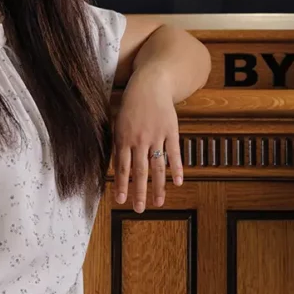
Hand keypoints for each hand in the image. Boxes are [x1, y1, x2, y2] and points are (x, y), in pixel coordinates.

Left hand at [112, 74, 184, 211]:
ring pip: (157, 166)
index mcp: (124, 139)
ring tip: (159, 202)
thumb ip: (119, 145)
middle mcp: (140, 140)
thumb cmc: (131, 105)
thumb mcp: (118, 123)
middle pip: (140, 171)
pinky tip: (178, 182)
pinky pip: (174, 153)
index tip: (120, 201)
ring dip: (158, 186)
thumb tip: (116, 168)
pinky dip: (177, 168)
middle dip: (139, 192)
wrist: (150, 84)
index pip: (122, 168)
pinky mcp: (171, 131)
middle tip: (139, 209)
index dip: (121, 185)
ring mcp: (157, 136)